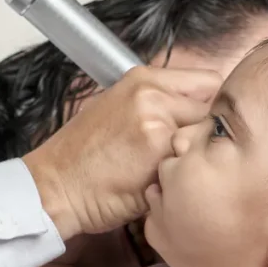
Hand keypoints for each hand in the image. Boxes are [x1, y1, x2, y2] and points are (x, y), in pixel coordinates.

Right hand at [23, 66, 221, 238]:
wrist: (54, 187)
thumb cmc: (82, 158)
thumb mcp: (117, 110)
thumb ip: (159, 103)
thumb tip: (198, 111)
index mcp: (144, 79)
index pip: (209, 84)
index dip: (207, 110)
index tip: (194, 129)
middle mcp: (153, 95)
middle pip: (213, 112)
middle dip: (204, 136)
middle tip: (179, 156)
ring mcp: (157, 124)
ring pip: (205, 142)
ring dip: (193, 158)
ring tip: (163, 172)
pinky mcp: (158, 156)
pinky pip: (191, 167)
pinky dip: (181, 179)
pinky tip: (156, 185)